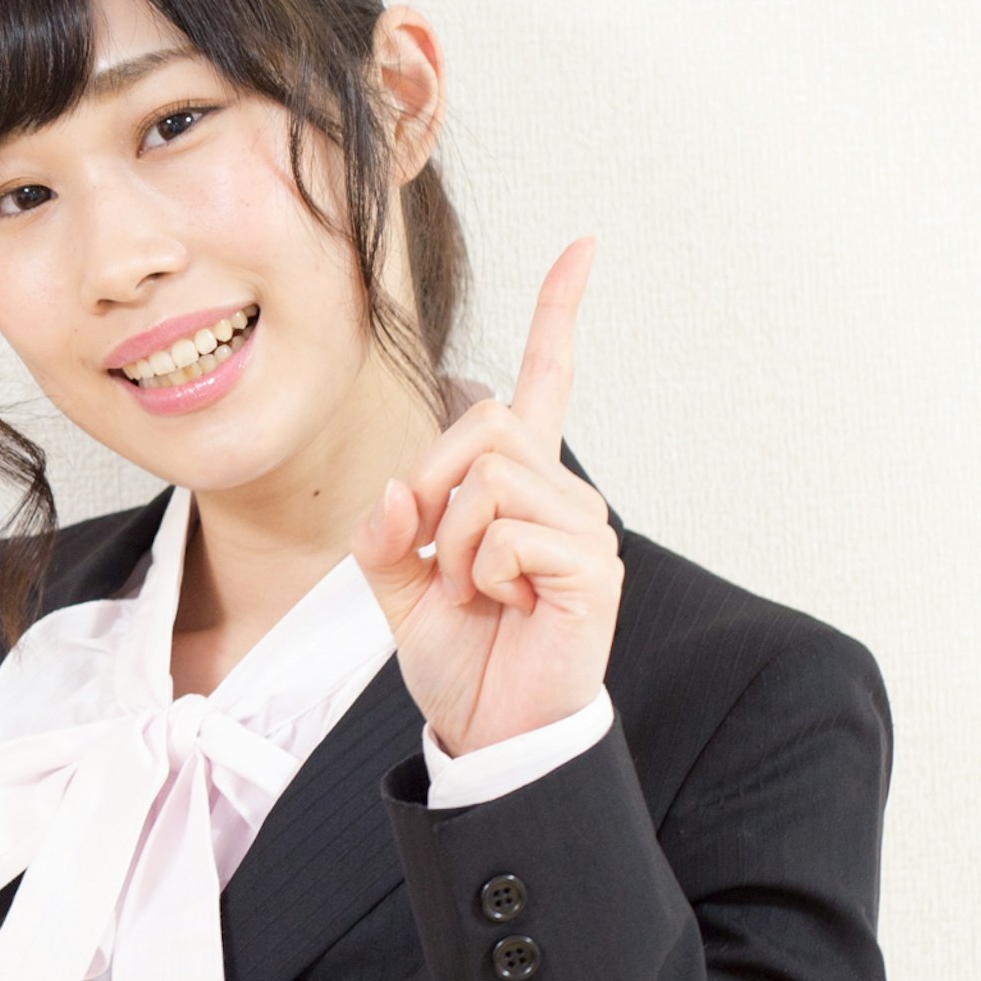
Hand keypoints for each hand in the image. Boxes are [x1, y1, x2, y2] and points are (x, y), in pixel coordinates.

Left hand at [354, 239, 621, 756]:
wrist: (490, 734)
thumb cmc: (462, 659)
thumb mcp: (398, 587)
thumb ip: (387, 531)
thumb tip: (398, 489)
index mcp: (520, 488)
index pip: (546, 383)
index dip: (559, 314)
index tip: (583, 246)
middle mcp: (560, 495)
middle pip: (484, 424)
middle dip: (433, 491)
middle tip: (442, 564)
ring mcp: (583, 528)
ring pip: (487, 480)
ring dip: (454, 546)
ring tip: (478, 596)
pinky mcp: (592, 566)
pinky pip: (507, 532)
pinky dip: (482, 574)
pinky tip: (506, 608)